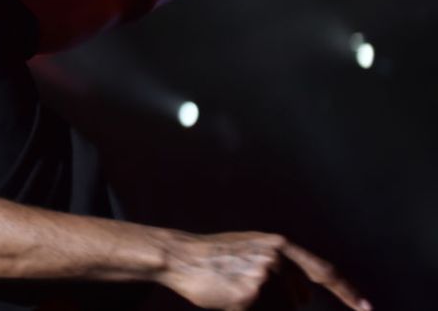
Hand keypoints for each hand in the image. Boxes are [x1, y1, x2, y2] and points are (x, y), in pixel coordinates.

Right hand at [158, 230, 370, 310]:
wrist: (182, 256)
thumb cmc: (215, 257)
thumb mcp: (253, 250)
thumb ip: (281, 265)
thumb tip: (306, 295)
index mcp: (280, 245)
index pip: (324, 271)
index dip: (348, 292)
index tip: (367, 309)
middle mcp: (278, 258)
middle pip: (299, 300)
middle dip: (279, 304)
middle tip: (244, 290)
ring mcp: (265, 276)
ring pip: (283, 310)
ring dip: (262, 309)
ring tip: (234, 292)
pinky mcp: (251, 295)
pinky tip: (229, 299)